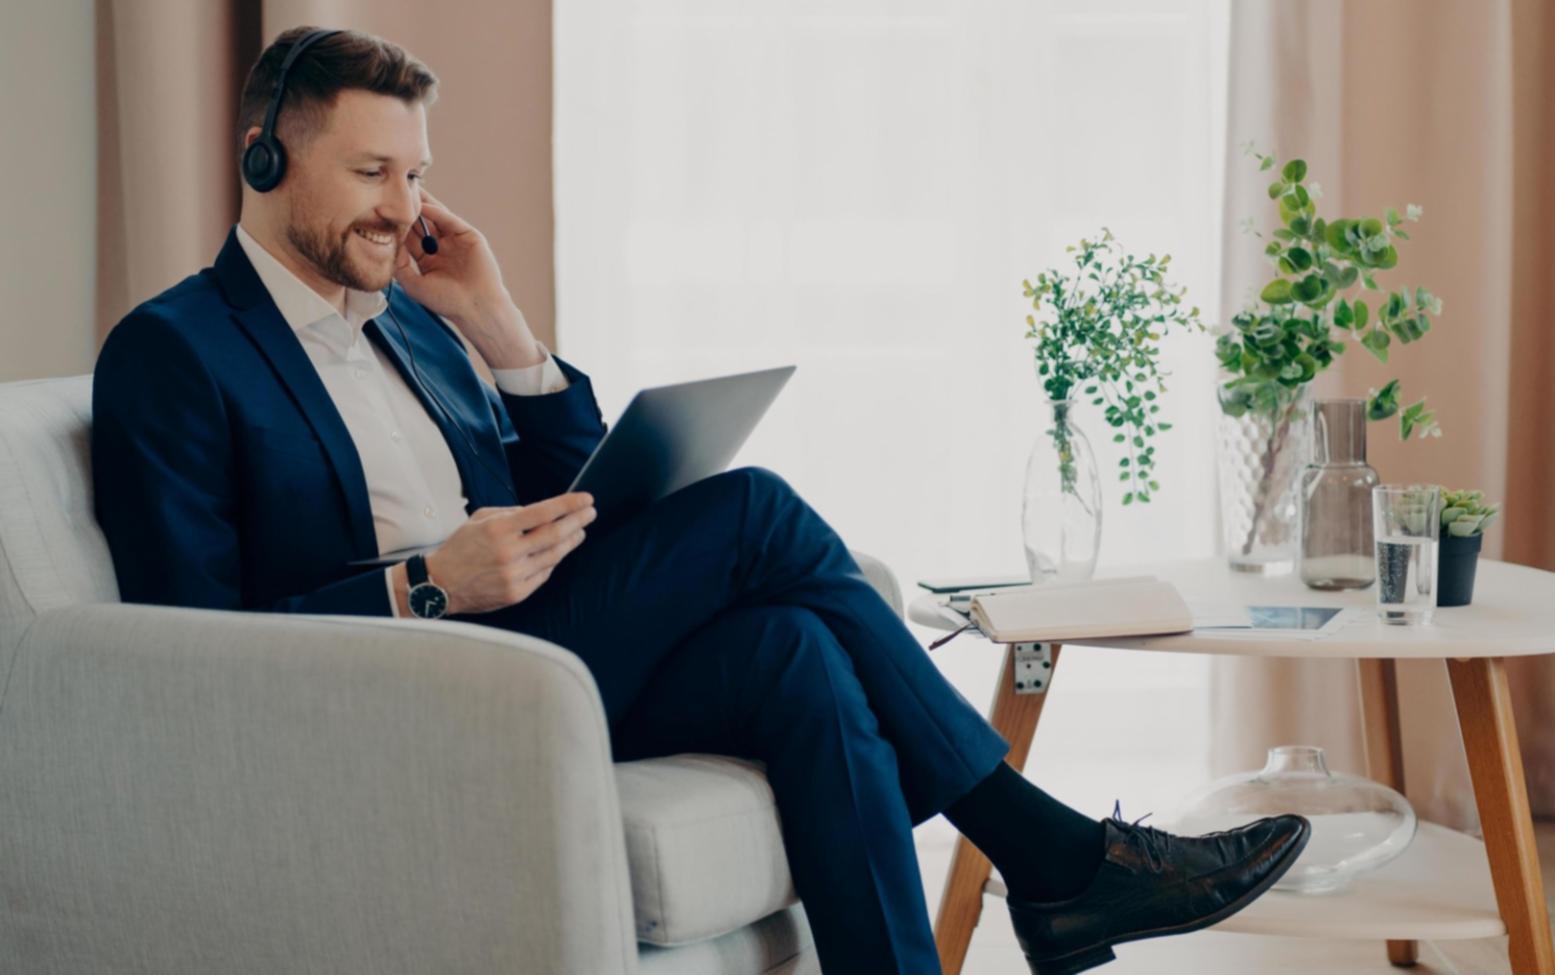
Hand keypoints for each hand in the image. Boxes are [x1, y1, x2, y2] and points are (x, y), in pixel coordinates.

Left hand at [393, 186, 516, 332]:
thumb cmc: (447, 302)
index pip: (409, 238)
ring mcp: (455, 241)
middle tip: (390, 193)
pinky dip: (437, 212)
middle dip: (408, 211)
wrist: (476, 308)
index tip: (379, 214)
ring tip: (406, 191)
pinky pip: (450, 221)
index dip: (396, 227)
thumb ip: (400, 266)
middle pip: (421, 224)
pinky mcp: (469, 236)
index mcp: (428, 261)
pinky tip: (423, 206)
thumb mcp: (415, 285)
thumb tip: (387, 245)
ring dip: (422, 205)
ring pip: (436, 218)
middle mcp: (441, 248)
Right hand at [424, 493, 596, 614]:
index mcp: (498, 529)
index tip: (586, 498)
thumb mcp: (480, 519)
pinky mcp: (517, 593)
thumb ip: (511, 513)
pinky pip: (544, 574)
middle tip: (590, 513)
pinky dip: (554, 561)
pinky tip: (559, 552)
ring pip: (554, 556)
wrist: (441, 584)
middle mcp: (508, 552)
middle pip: (555, 535)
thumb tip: (541, 512)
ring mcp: (514, 575)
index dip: (568, 504)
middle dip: (577, 521)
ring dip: (571, 542)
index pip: (543, 512)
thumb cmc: (461, 547)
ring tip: (580, 531)